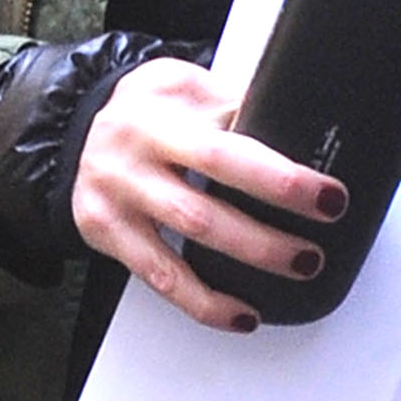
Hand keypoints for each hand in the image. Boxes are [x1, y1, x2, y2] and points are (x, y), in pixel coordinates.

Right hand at [72, 57, 347, 331]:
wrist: (73, 126)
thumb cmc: (147, 109)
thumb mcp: (187, 87)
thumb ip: (235, 106)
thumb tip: (305, 127)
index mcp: (165, 112)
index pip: (229, 148)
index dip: (281, 178)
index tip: (328, 195)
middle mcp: (136, 153)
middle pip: (206, 200)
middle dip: (269, 230)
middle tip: (317, 246)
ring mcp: (119, 196)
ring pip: (189, 237)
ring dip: (249, 259)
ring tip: (297, 267)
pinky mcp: (106, 233)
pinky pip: (161, 278)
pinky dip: (204, 302)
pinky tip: (241, 314)